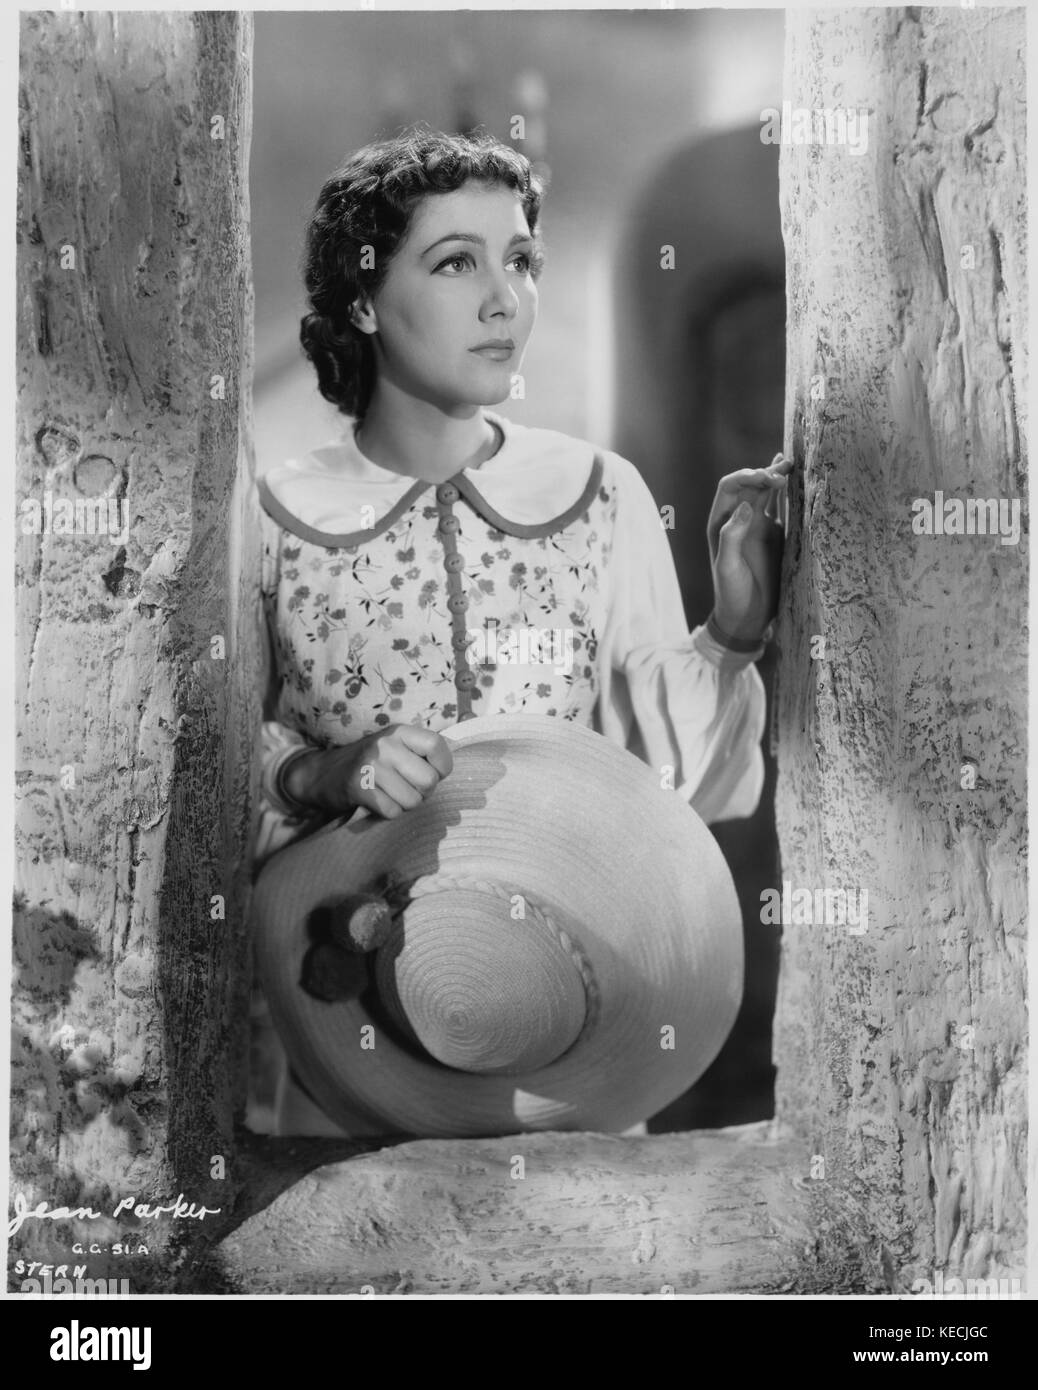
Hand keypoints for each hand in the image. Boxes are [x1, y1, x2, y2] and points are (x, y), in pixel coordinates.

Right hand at [283, 724, 453, 819]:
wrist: (322, 773)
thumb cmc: (369, 763)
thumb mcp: (394, 747)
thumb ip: (420, 754)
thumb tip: (445, 772)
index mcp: (399, 732)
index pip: (437, 746)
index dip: (443, 766)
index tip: (434, 773)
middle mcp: (386, 745)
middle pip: (429, 781)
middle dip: (422, 793)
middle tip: (406, 789)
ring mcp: (370, 765)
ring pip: (412, 801)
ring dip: (404, 805)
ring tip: (389, 795)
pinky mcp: (358, 787)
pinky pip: (392, 811)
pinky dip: (387, 813)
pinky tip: (376, 802)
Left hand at [706, 452, 791, 642]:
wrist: (747, 617)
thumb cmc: (731, 594)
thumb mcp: (728, 567)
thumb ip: (732, 537)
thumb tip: (747, 506)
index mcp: (721, 522)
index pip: (731, 487)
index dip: (747, 476)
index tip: (766, 478)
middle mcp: (739, 519)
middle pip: (751, 484)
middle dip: (765, 473)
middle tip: (785, 472)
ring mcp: (758, 526)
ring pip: (767, 492)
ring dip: (777, 476)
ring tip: (793, 463)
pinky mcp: (776, 535)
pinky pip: (781, 507)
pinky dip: (787, 492)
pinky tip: (795, 477)